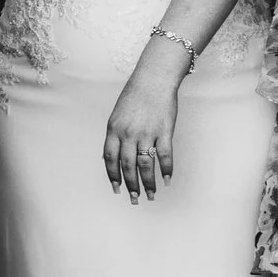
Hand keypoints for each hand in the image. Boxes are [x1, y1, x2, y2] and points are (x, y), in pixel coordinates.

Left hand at [102, 64, 180, 203]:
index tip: (117, 189)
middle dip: (131, 185)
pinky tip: (167, 180)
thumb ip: (115, 135)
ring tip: (151, 195)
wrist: (154, 78)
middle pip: (127, 166)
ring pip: (146, 165)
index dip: (113, 176)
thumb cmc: (135, 95)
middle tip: (135, 199)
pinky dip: (167, 170)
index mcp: (114, 129)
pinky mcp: (164, 131)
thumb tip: (110, 157)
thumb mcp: (117, 114)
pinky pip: (165, 156)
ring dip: (148, 183)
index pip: (110, 159)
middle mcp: (128, 133)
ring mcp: (147, 133)